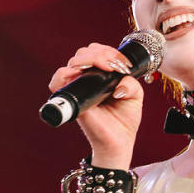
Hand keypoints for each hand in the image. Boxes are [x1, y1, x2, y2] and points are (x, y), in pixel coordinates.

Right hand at [47, 43, 144, 162]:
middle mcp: (86, 80)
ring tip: (107, 68)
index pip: (96, 51)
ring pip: (73, 62)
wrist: (119, 141)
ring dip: (91, 59)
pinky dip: (67, 74)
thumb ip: (131, 83)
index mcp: (100, 75)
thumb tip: (119, 83)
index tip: (123, 63)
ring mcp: (77, 88)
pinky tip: (85, 75)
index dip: (109, 51)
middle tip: (115, 66)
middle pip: (83, 53)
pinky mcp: (71, 100)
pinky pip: (58, 82)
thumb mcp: (135, 96)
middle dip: (101, 53)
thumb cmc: (124, 119)